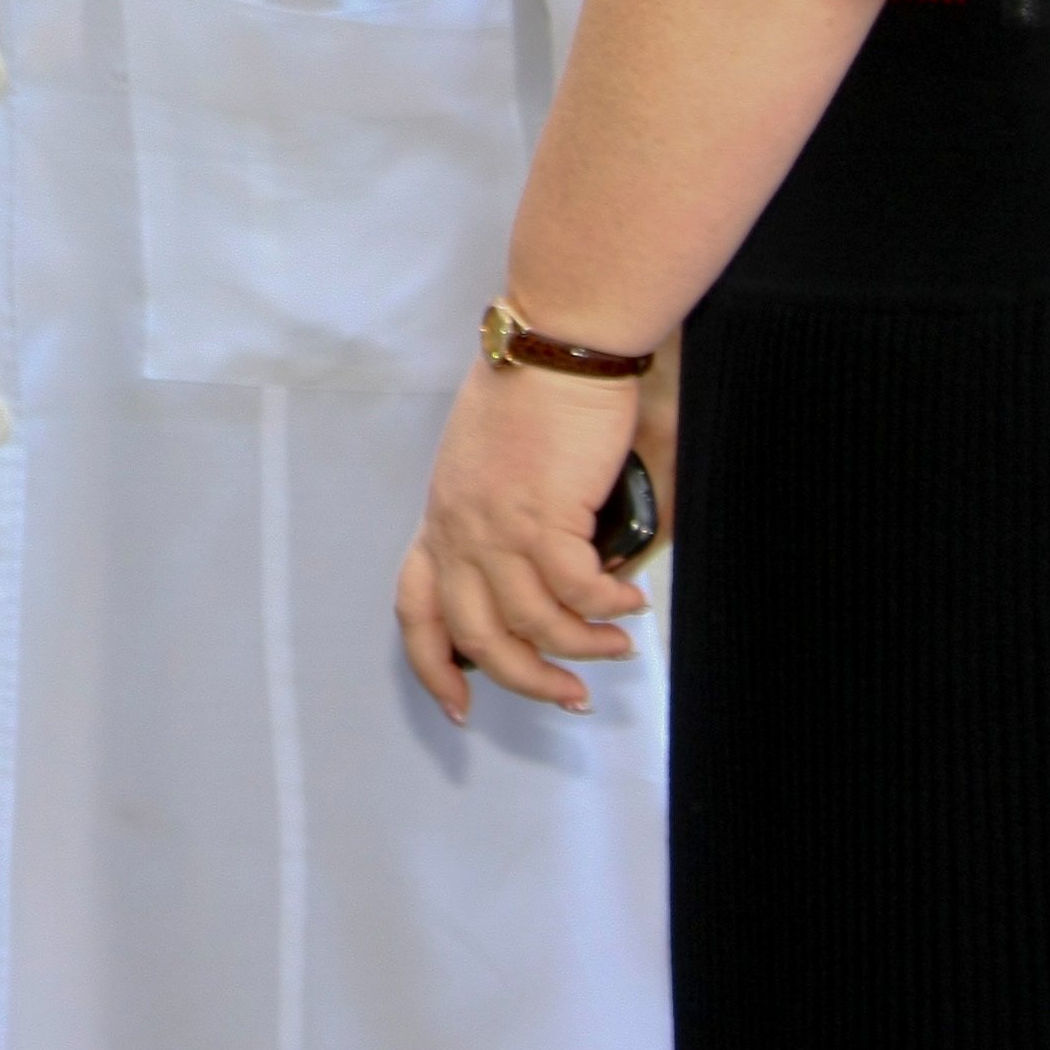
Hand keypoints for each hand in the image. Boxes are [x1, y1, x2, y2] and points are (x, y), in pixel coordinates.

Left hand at [395, 353, 655, 720]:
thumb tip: (553, 570)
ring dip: (582, 648)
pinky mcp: (545, 515)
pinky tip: (632, 602)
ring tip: (619, 646)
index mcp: (441, 516)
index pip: (417, 608)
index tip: (460, 706)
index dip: (433, 666)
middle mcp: (459, 529)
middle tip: (572, 697)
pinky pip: (578, 589)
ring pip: (534, 624)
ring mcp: (498, 526)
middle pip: (479, 637)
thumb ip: (504, 518)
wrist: (556, 343)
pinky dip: (607, 606)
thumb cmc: (532, 388)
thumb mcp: (489, 460)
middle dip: (527, 681)